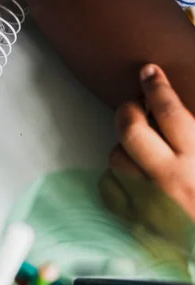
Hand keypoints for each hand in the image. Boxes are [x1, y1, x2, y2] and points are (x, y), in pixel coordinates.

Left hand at [99, 64, 194, 250]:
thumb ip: (194, 136)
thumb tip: (171, 111)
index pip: (169, 111)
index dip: (155, 86)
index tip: (148, 72)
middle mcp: (170, 180)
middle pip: (130, 130)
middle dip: (128, 111)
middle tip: (134, 106)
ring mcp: (149, 203)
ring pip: (115, 158)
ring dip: (123, 148)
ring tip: (140, 150)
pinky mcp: (135, 223)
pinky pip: (109, 189)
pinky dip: (116, 178)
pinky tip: (131, 177)